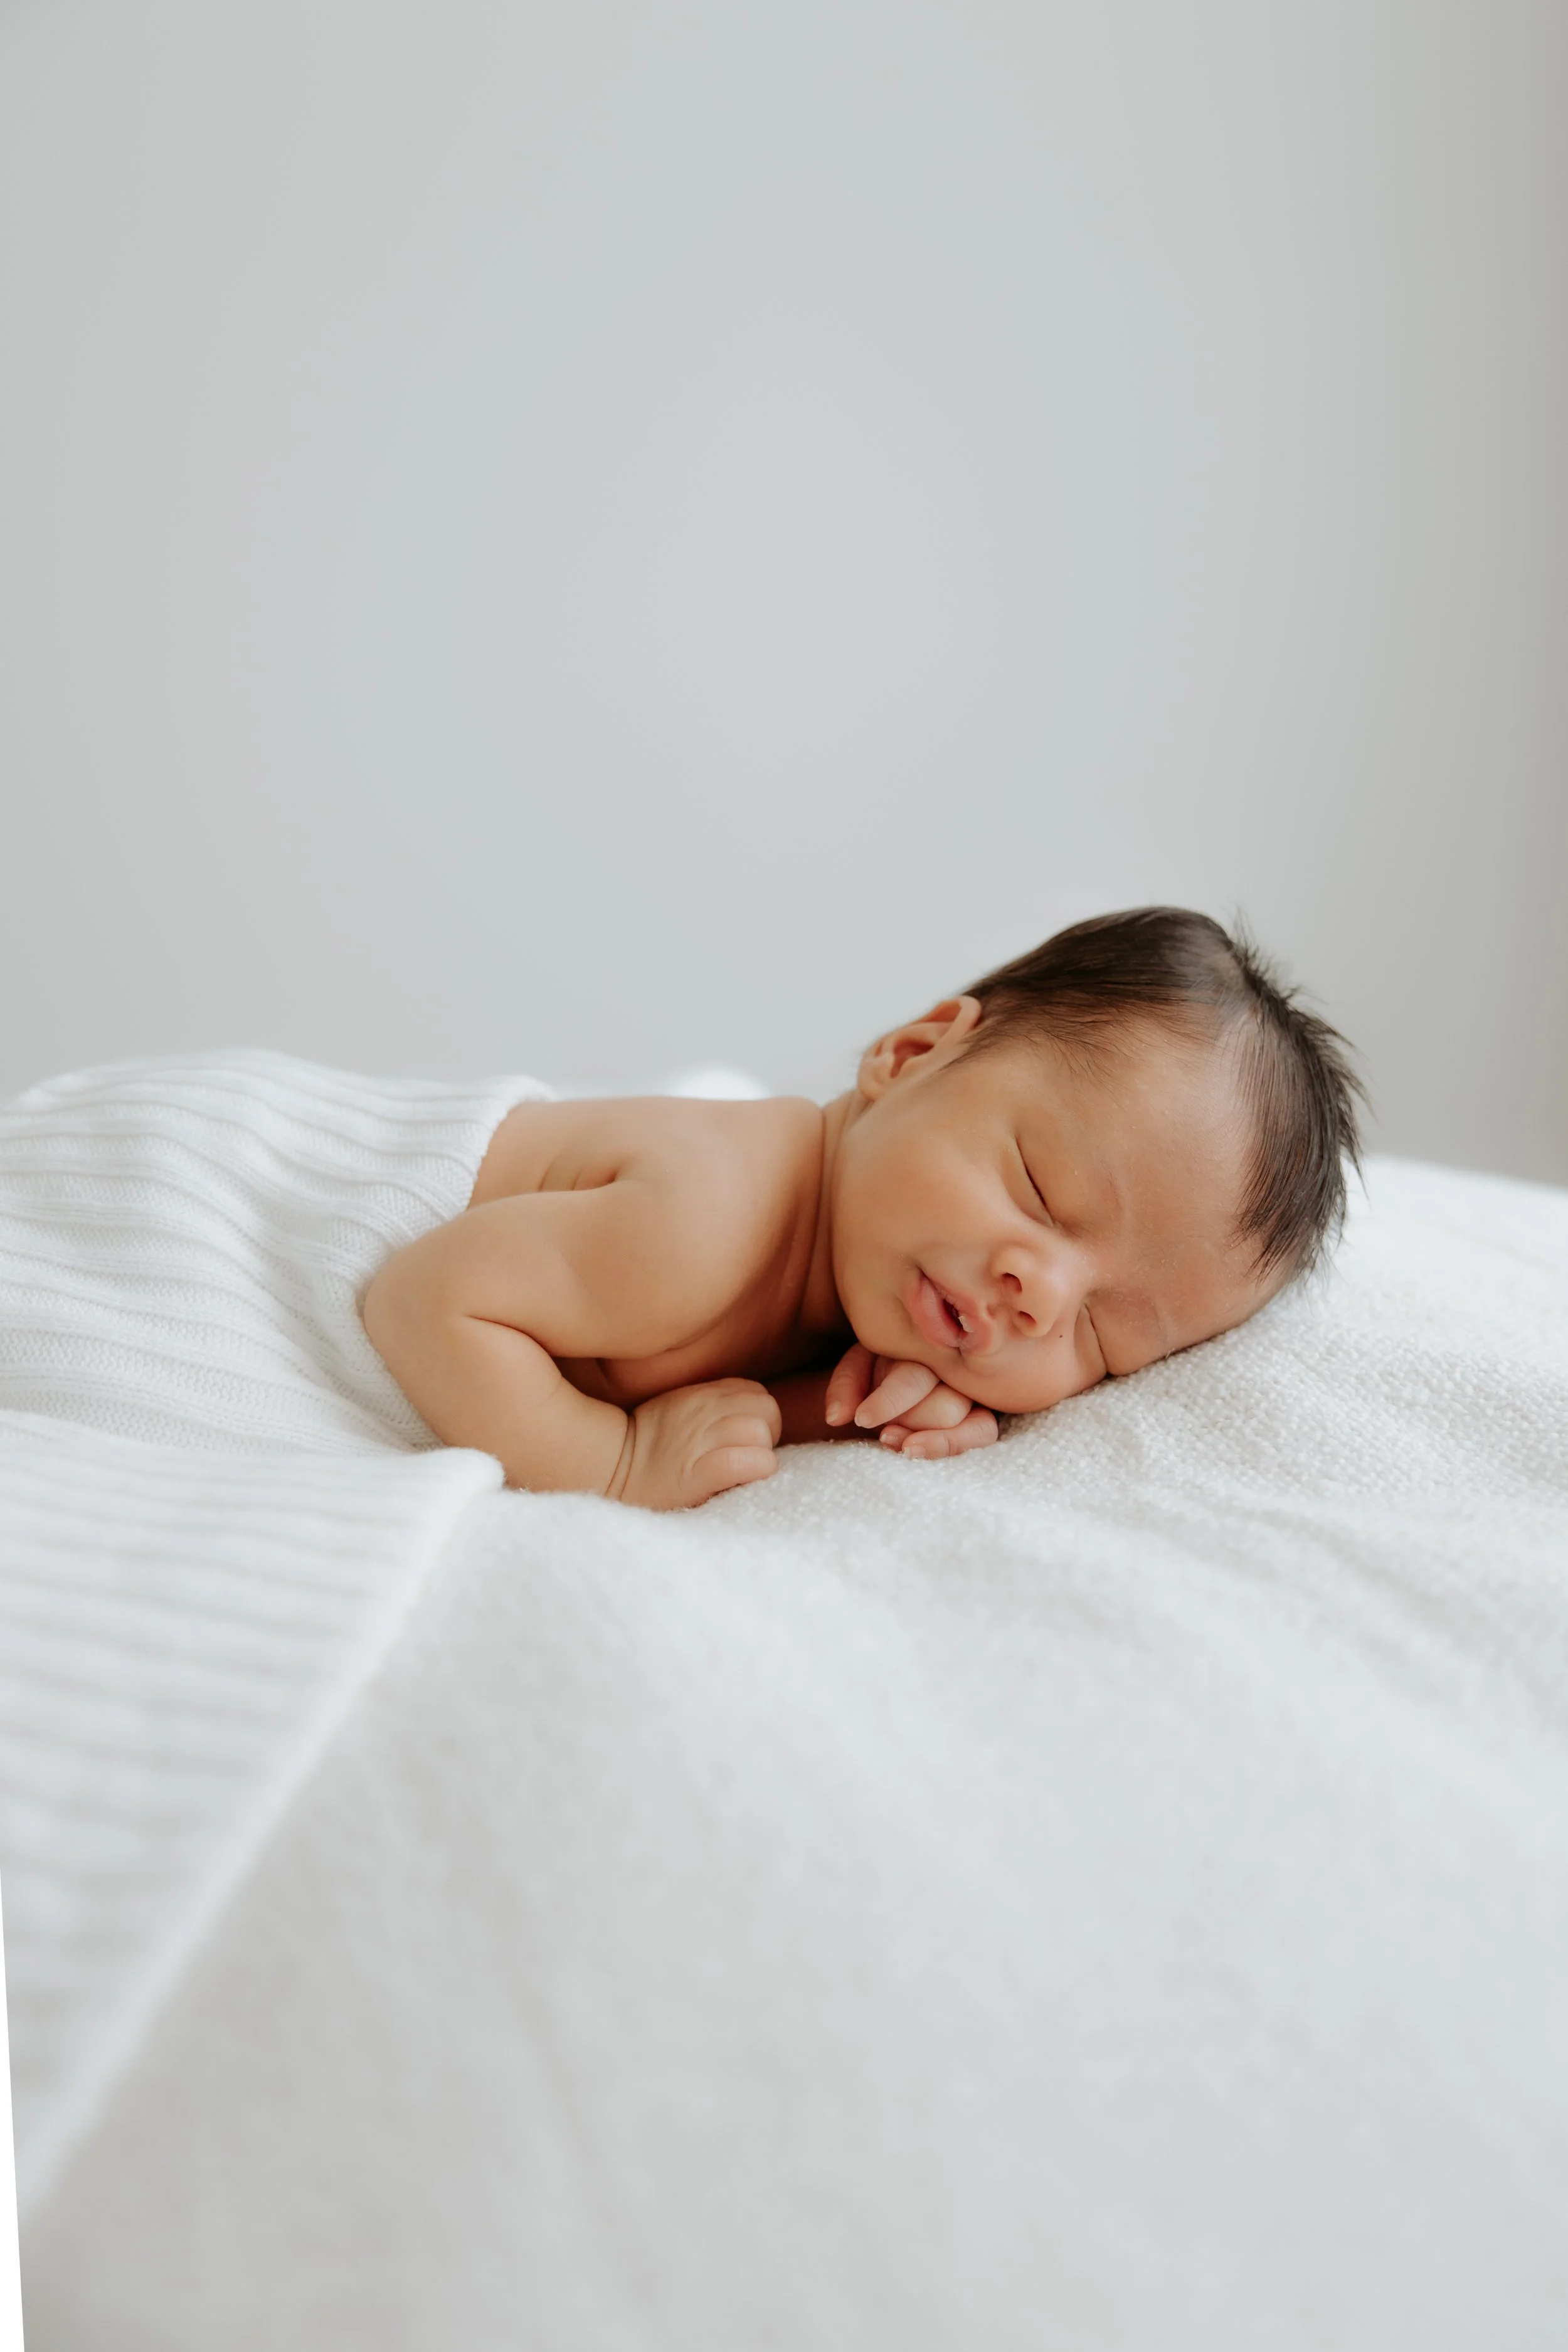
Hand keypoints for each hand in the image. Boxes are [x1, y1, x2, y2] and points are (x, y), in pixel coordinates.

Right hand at [610, 1378, 781, 1509]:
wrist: (611, 1468)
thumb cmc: (649, 1444)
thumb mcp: (681, 1407)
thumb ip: (713, 1404)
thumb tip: (751, 1418)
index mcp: (703, 1394)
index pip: (758, 1394)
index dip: (761, 1418)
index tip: (746, 1440)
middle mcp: (705, 1410)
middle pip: (767, 1410)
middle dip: (767, 1436)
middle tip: (749, 1456)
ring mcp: (701, 1439)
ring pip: (761, 1434)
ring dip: (762, 1455)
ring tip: (743, 1470)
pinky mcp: (699, 1471)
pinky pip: (748, 1462)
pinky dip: (755, 1471)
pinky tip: (741, 1481)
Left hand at [823, 1342, 998, 1460]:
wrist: (888, 1375)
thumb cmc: (877, 1368)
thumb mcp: (857, 1368)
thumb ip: (846, 1385)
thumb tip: (836, 1417)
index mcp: (926, 1340)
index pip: (914, 1377)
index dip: (888, 1402)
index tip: (862, 1420)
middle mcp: (957, 1361)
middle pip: (944, 1407)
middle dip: (910, 1423)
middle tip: (884, 1431)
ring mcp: (975, 1387)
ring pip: (966, 1422)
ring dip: (930, 1441)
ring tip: (896, 1443)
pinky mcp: (984, 1413)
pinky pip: (982, 1432)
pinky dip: (949, 1445)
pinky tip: (916, 1451)